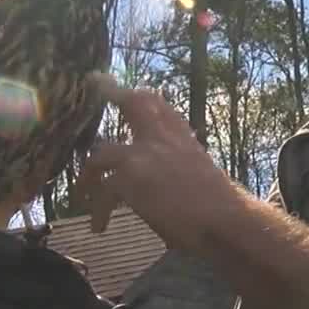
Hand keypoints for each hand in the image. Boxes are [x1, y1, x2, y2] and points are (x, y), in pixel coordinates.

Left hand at [78, 73, 242, 256]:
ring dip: (88, 176)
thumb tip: (156, 183)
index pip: (160, 106)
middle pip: (134, 103)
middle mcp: (164, 138)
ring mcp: (144, 154)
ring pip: (101, 155)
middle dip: (112, 91)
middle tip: (95, 81)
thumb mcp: (199, 176)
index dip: (138, 95)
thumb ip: (175, 169)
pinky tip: (100, 227)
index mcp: (183, 139)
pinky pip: (103, 191)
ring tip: (82, 194)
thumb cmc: (220, 209)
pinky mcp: (131, 178)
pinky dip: (98, 210)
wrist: (226, 219)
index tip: (124, 84)